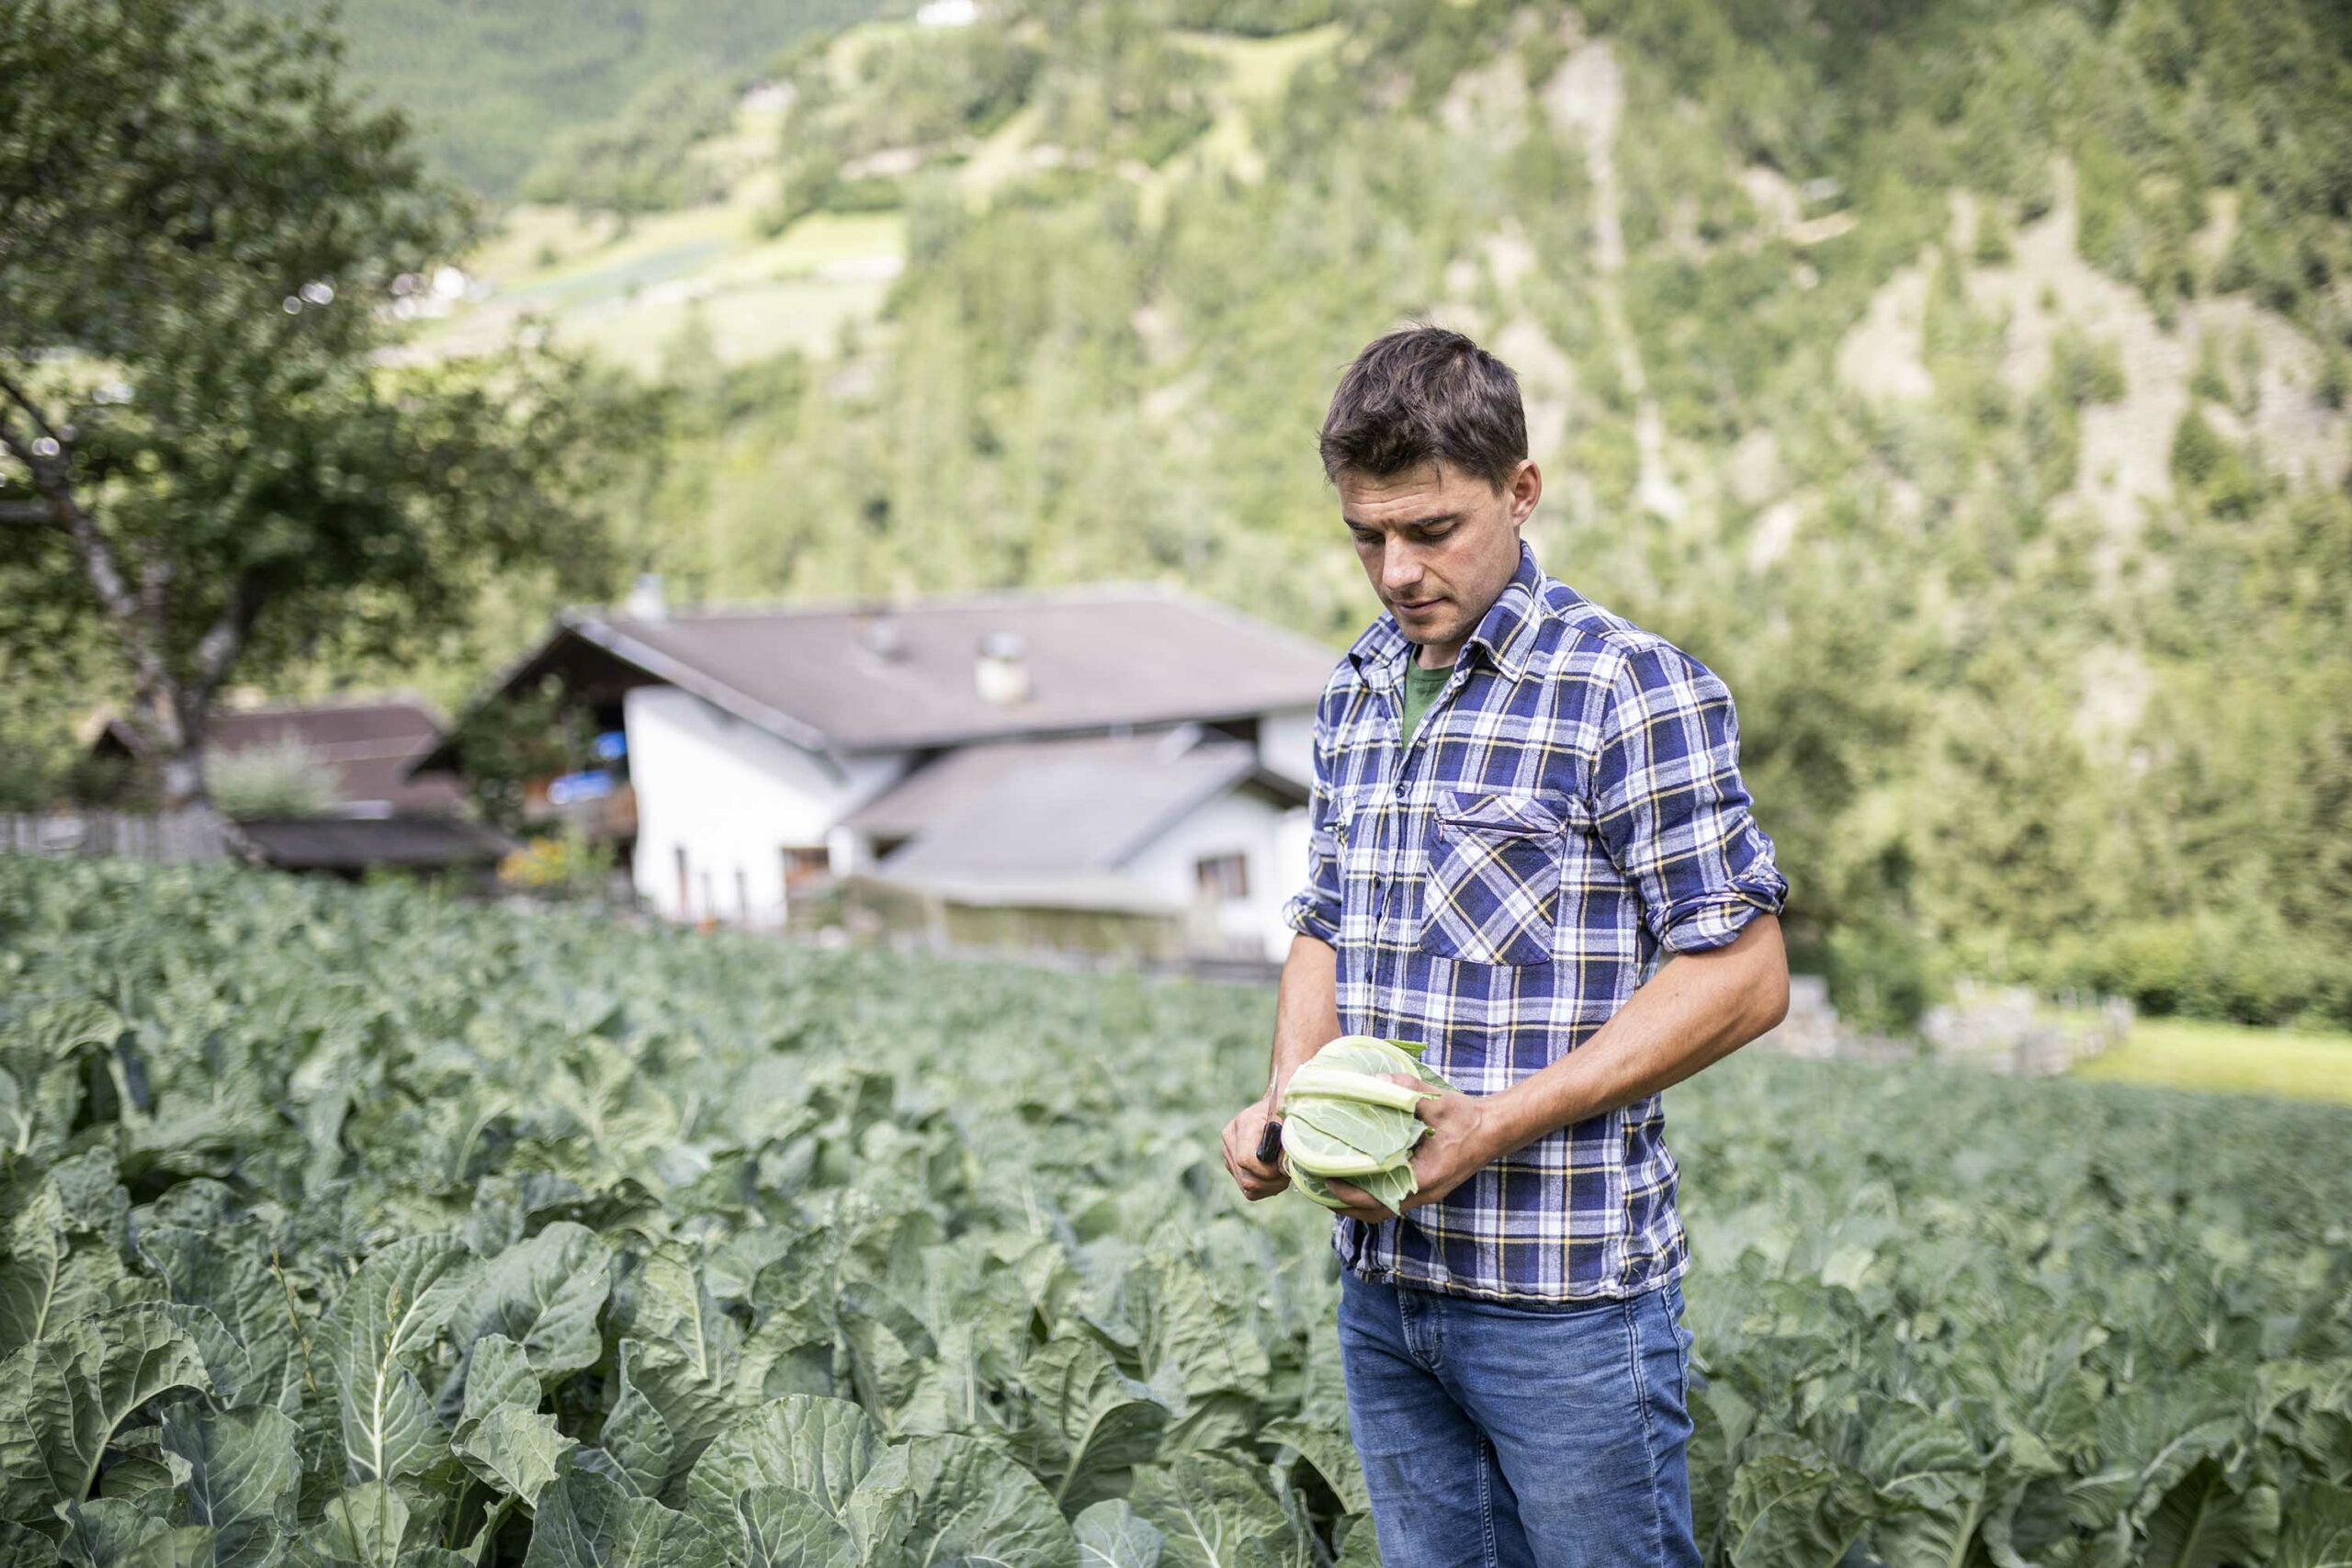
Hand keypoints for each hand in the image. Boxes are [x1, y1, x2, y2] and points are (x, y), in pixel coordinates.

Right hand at [1220, 1094, 1288, 1200]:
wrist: (1279, 1107)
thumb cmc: (1290, 1110)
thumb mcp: (1294, 1118)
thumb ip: (1291, 1138)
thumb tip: (1285, 1164)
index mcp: (1245, 1122)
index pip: (1246, 1159)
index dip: (1268, 1171)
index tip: (1285, 1167)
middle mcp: (1231, 1137)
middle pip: (1247, 1178)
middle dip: (1272, 1182)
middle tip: (1289, 1173)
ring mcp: (1229, 1152)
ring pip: (1247, 1187)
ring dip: (1271, 1186)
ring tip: (1284, 1174)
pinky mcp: (1232, 1164)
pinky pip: (1248, 1190)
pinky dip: (1265, 1188)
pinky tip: (1276, 1177)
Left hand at [1320, 1076, 1497, 1223]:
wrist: (1494, 1130)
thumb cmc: (1467, 1118)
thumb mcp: (1437, 1101)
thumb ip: (1406, 1090)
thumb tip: (1375, 1080)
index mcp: (1424, 1179)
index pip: (1378, 1200)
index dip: (1349, 1194)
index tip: (1326, 1180)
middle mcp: (1423, 1193)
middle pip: (1375, 1214)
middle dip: (1345, 1206)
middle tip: (1317, 1190)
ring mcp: (1425, 1193)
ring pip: (1383, 1209)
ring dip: (1357, 1203)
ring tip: (1330, 1187)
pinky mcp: (1425, 1186)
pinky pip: (1392, 1198)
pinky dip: (1371, 1194)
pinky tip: (1357, 1177)